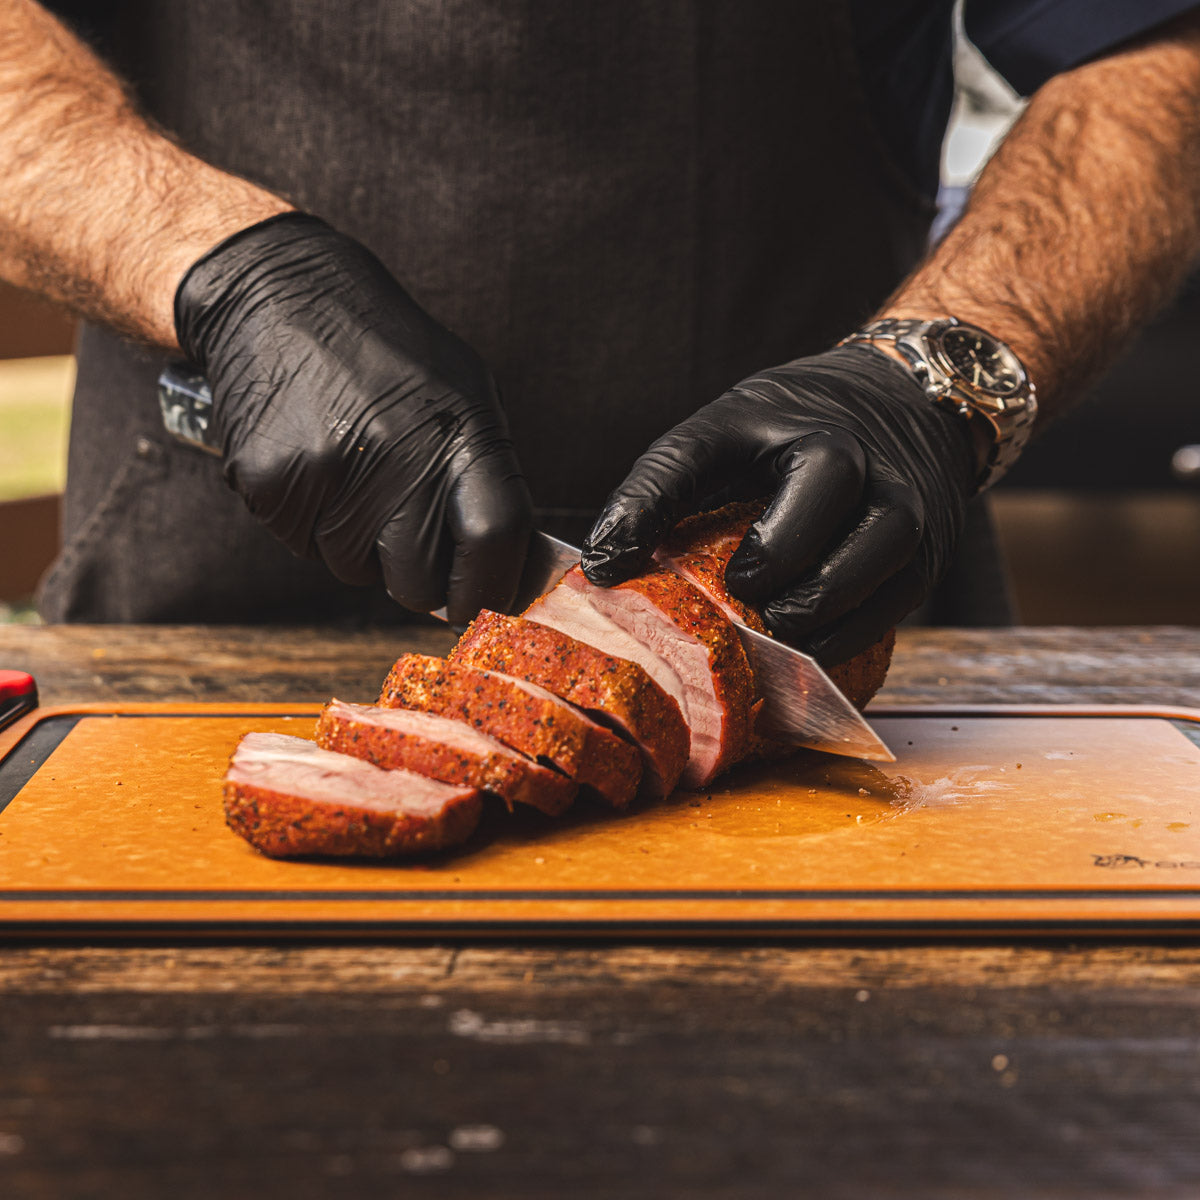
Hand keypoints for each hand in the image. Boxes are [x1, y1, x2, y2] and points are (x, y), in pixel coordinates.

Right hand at [174, 213, 531, 623]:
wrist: (279, 294)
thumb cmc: (385, 353)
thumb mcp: (463, 393)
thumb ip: (487, 479)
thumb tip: (506, 572)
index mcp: (458, 428)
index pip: (493, 538)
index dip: (492, 586)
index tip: (483, 602)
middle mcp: (396, 453)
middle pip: (419, 579)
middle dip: (421, 580)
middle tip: (407, 540)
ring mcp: (328, 471)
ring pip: (356, 571)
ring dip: (361, 547)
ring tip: (354, 477)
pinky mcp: (271, 482)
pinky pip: (305, 547)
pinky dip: (314, 526)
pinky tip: (316, 469)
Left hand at [581, 344, 977, 664]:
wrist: (905, 405)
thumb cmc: (791, 434)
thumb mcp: (720, 440)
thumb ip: (662, 494)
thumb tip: (604, 568)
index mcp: (769, 414)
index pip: (695, 449)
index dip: (646, 507)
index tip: (608, 568)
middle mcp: (849, 441)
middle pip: (828, 478)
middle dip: (778, 551)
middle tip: (741, 593)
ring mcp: (903, 490)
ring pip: (884, 540)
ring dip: (824, 599)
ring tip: (778, 627)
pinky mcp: (930, 545)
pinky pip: (900, 595)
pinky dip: (853, 629)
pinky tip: (813, 645)